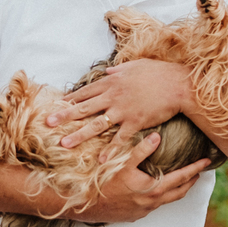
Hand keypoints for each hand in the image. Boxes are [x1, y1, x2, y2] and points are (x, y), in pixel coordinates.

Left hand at [46, 60, 191, 158]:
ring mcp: (123, 110)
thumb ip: (118, 70)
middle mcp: (113, 96)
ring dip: (79, 135)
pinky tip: (101, 160)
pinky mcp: (136, 122)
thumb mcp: (135, 66)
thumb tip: (107, 70)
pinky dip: (110, 150)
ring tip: (64, 144)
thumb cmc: (158, 73)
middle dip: (64, 116)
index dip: (70, 99)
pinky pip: (120, 138)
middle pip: (84, 108)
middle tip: (48, 123)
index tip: (56, 105)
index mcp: (112, 82)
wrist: (179, 84)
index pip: (86, 92)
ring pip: (96, 124)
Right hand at [77, 131, 212, 223]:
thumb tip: (157, 137)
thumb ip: (141, 150)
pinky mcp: (136, 215)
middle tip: (198, 172)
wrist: (89, 207)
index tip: (206, 162)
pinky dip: (162, 196)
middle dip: (191, 181)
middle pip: (180, 192)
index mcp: (154, 189)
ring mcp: (145, 210)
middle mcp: (153, 202)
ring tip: (182, 180)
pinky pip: (154, 205)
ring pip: (168, 200)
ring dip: (177, 189)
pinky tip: (156, 189)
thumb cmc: (105, 185)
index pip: (182, 178)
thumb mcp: (123, 164)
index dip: (195, 169)